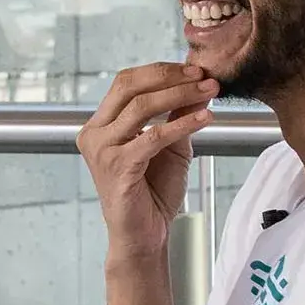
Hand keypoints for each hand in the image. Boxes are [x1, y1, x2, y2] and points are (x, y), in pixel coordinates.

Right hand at [76, 63, 217, 260]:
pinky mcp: (117, 167)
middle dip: (170, 76)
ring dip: (181, 95)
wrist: (144, 235)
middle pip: (130, 86)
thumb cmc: (152, 193)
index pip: (127, 82)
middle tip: (203, 75)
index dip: (161, 71)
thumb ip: (177, 115)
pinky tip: (205, 118)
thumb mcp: (170, 145)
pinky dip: (182, 123)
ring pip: (142, 106)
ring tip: (209, 92)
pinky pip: (154, 136)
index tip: (194, 69)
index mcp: (101, 125)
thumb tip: (198, 83)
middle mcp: (94, 134)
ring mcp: (102, 150)